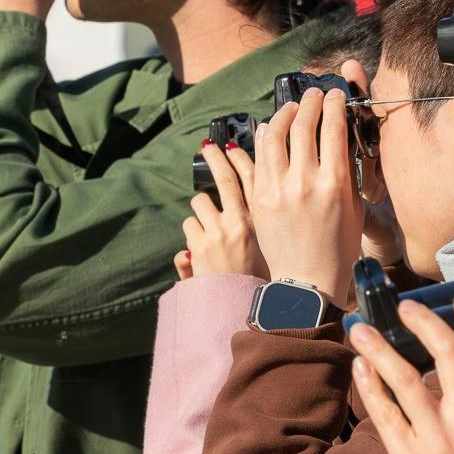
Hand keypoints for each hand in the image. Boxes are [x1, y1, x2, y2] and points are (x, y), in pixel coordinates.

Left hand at [181, 141, 266, 278]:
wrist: (239, 308)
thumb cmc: (255, 282)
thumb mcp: (263, 254)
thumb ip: (246, 233)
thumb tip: (243, 211)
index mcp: (263, 222)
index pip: (254, 179)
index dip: (242, 159)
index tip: (233, 146)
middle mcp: (242, 222)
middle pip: (225, 178)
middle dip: (214, 157)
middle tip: (207, 146)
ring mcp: (220, 232)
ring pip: (200, 202)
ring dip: (200, 209)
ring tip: (206, 225)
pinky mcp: (200, 244)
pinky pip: (189, 224)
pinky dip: (192, 231)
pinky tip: (199, 246)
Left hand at [245, 87, 363, 306]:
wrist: (307, 281)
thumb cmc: (338, 248)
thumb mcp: (353, 207)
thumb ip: (345, 171)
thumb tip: (338, 137)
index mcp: (334, 183)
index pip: (332, 127)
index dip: (333, 103)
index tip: (334, 95)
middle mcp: (304, 182)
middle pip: (302, 124)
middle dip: (309, 101)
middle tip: (313, 94)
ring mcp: (277, 189)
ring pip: (273, 134)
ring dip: (282, 114)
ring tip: (289, 109)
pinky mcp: (258, 198)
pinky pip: (258, 157)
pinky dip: (264, 138)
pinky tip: (270, 131)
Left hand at [349, 295, 453, 453]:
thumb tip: (452, 372)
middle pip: (449, 351)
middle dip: (423, 320)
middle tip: (403, 307)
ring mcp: (440, 439)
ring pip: (406, 376)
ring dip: (380, 347)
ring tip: (362, 330)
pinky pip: (384, 412)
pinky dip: (370, 385)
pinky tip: (360, 368)